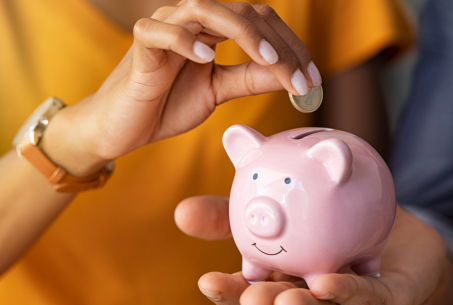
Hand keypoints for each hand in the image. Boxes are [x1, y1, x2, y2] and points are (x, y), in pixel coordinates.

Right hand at [41, 0, 320, 175]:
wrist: (123, 127)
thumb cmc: (167, 104)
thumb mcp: (218, 91)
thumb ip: (250, 79)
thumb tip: (289, 76)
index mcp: (213, 30)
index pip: (261, 22)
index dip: (290, 47)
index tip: (313, 79)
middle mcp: (192, 20)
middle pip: (244, 12)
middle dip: (278, 45)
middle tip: (301, 79)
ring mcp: (165, 27)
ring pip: (207, 10)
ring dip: (244, 34)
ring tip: (269, 61)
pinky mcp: (141, 45)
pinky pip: (161, 32)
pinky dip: (185, 40)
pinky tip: (207, 57)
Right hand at [175, 197, 452, 304]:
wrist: (397, 228)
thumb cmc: (334, 225)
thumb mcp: (282, 212)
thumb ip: (236, 215)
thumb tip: (181, 211)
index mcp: (283, 285)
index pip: (250, 295)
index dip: (229, 293)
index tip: (207, 280)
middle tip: (248, 297)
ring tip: (284, 300)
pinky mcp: (383, 304)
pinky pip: (366, 300)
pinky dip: (347, 293)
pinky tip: (329, 282)